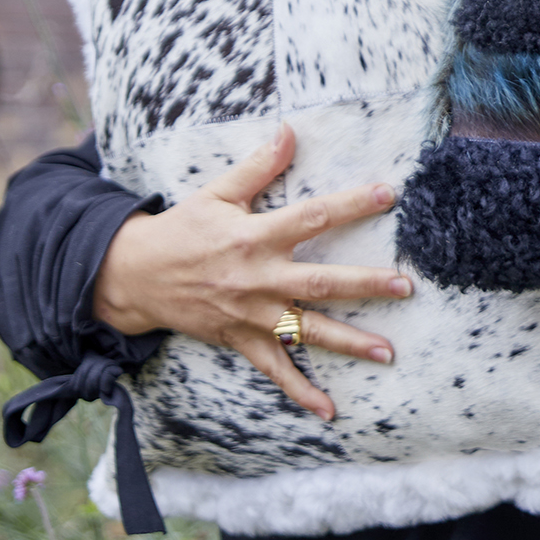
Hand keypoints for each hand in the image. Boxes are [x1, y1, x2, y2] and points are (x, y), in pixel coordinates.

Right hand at [92, 123, 411, 419]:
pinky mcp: (240, 339)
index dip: (351, 204)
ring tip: (387, 352)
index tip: (389, 195)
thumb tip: (289, 129)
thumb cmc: (182, 230)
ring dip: (348, 342)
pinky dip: (300, 391)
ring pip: (306, 330)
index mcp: (254, 237)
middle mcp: (257, 278)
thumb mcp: (217, 193)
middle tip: (405, 287)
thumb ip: (258, 167)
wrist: (135, 276)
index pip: (312, 217)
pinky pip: (274, 369)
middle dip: (365, 285)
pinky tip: (329, 409)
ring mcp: (250, 314)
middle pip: (319, 282)